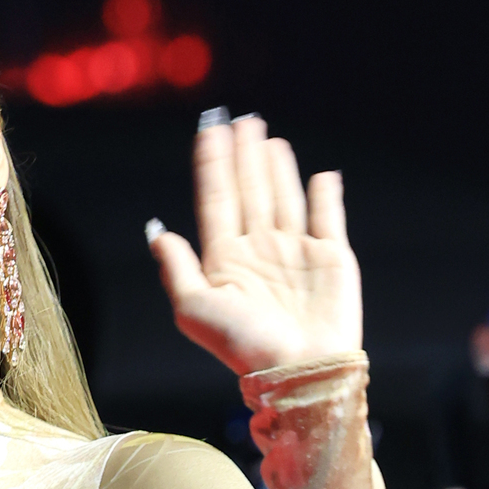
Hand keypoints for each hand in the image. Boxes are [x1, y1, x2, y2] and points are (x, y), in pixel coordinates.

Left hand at [148, 113, 361, 373]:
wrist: (299, 368)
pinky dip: (324, 194)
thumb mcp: (194, 308)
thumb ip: (175, 267)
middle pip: (248, 191)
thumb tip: (157, 230)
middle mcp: (258, 251)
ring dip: (275, 167)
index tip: (209, 129)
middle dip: (242, 156)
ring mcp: (295, 252)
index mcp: (225, 260)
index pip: (216, 200)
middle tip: (240, 120)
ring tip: (267, 138)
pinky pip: (328, 216)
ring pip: (283, 196)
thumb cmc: (243, 345)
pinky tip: (320, 175)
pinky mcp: (332, 258)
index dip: (212, 164)